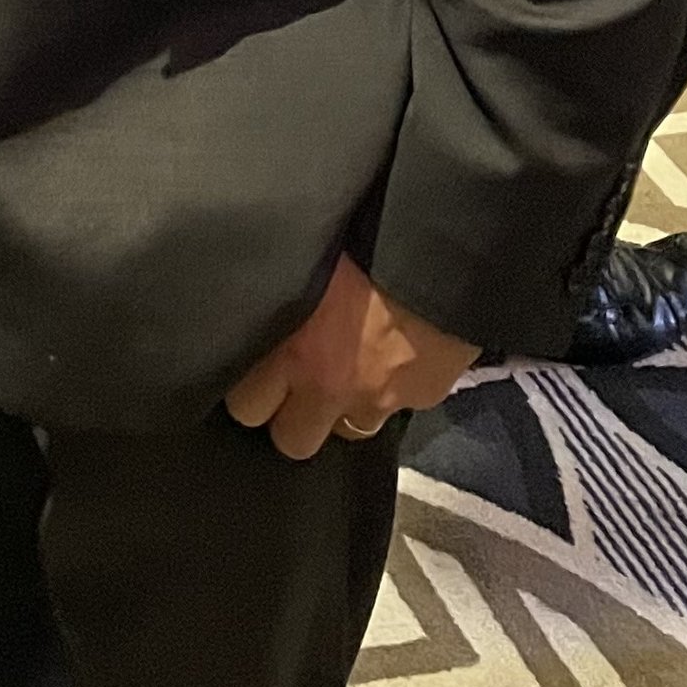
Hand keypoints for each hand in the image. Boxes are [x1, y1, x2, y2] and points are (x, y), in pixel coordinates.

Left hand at [224, 253, 479, 459]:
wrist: (440, 258)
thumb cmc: (362, 245)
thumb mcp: (306, 266)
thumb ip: (281, 295)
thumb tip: (256, 294)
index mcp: (293, 351)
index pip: (246, 406)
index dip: (247, 394)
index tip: (250, 375)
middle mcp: (330, 387)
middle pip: (291, 441)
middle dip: (288, 418)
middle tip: (291, 387)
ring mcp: (377, 402)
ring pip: (343, 433)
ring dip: (337, 412)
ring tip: (338, 377)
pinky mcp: (420, 401)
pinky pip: (391, 411)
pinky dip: (384, 397)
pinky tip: (383, 365)